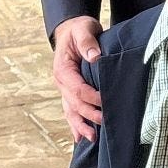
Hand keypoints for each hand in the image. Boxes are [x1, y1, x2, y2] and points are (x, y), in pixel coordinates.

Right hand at [53, 16, 103, 140]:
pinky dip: (75, 124)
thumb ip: (87, 42)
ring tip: (92, 139)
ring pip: (71, 111)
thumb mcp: (83, 29)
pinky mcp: (70, 92)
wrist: (72, 30)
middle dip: (89, 115)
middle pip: (74, 104)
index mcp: (63, 69)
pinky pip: (71, 110)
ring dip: (80, 126)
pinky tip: (80, 138)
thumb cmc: (79, 29)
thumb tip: (94, 57)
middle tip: (104, 123)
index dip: (91, 97)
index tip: (106, 101)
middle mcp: (61, 82)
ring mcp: (64, 89)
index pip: (77, 88)